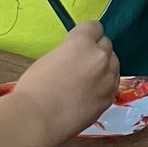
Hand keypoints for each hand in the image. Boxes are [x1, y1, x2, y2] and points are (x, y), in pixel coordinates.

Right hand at [13, 20, 120, 145]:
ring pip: (113, 64)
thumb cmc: (34, 88)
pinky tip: (89, 94)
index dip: (86, 34)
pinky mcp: (110, 97)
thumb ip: (70, 52)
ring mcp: (108, 78)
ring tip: (85, 81)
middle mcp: (100, 56)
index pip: (94, 27)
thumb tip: (77, 56)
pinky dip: (104, 85)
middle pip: (106, 44)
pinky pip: (112, 84)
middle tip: (81, 63)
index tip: (80, 42)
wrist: (37, 119)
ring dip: (103, 67)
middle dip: (95, 50)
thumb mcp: (50, 58)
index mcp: (82, 42)